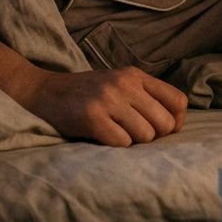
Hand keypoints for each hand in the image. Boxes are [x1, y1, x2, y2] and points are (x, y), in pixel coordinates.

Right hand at [19, 66, 187, 146]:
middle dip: (153, 136)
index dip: (175, 122)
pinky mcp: (92, 117)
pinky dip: (115, 146)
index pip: (178, 101)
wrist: (43, 92)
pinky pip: (122, 143)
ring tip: (114, 132)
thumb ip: (144, 97)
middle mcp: (125, 84)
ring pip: (146, 135)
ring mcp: (108, 99)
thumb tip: (175, 125)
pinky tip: (102, 136)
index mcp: (135, 75)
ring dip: (132, 142)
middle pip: (165, 123)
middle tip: (132, 134)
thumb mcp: (117, 85)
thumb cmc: (85, 95)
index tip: (160, 129)